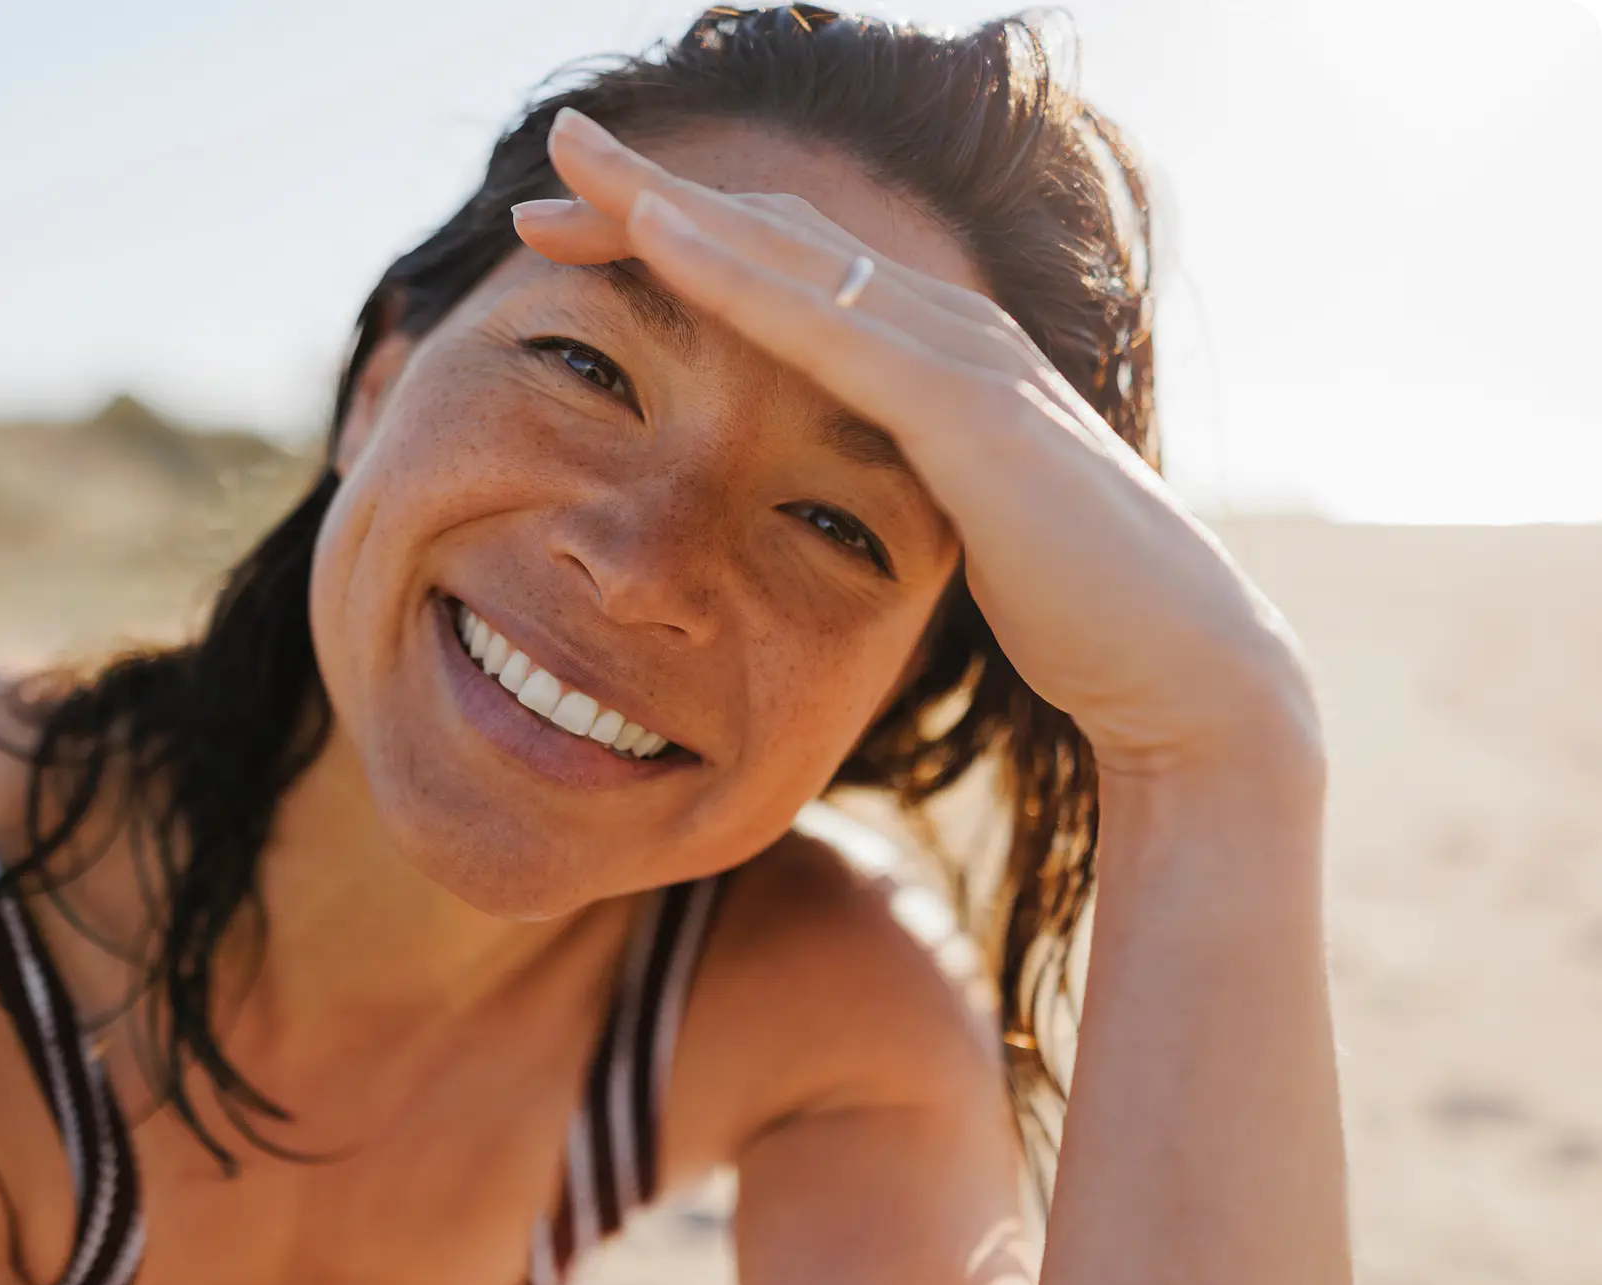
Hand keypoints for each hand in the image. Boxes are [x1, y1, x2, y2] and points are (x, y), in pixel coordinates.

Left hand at [515, 109, 1318, 775]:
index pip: (789, 269)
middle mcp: (949, 331)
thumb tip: (833, 494)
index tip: (575, 243)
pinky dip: (736, 277)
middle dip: (652, 197)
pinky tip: (655, 238)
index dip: (681, 242)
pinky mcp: (971, 413)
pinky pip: (829, 328)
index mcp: (936, 358)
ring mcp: (965, 359)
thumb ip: (896, 484)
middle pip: (776, 233)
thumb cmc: (1071, 611)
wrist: (1182, 673)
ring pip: (794, 252)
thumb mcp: (950, 526)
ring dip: (675, 207)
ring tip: (572, 169)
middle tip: (548, 167)